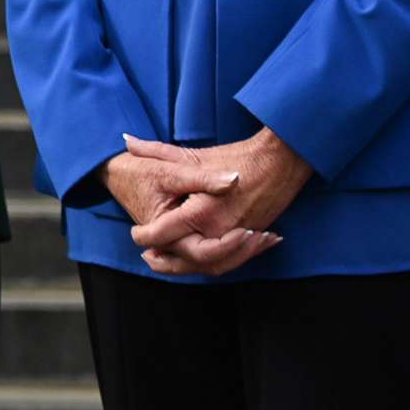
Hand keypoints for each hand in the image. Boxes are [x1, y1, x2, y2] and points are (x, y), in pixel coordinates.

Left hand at [122, 130, 310, 276]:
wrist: (282, 161)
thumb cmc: (237, 156)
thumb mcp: (193, 155)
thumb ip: (156, 151)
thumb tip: (127, 141)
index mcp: (201, 212)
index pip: (164, 235)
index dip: (145, 237)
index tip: (135, 234)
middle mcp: (220, 230)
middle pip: (188, 258)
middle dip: (166, 262)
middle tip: (148, 256)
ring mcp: (238, 237)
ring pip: (211, 265)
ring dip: (188, 268)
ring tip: (168, 261)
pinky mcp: (252, 237)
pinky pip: (230, 260)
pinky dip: (213, 263)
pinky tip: (200, 259)